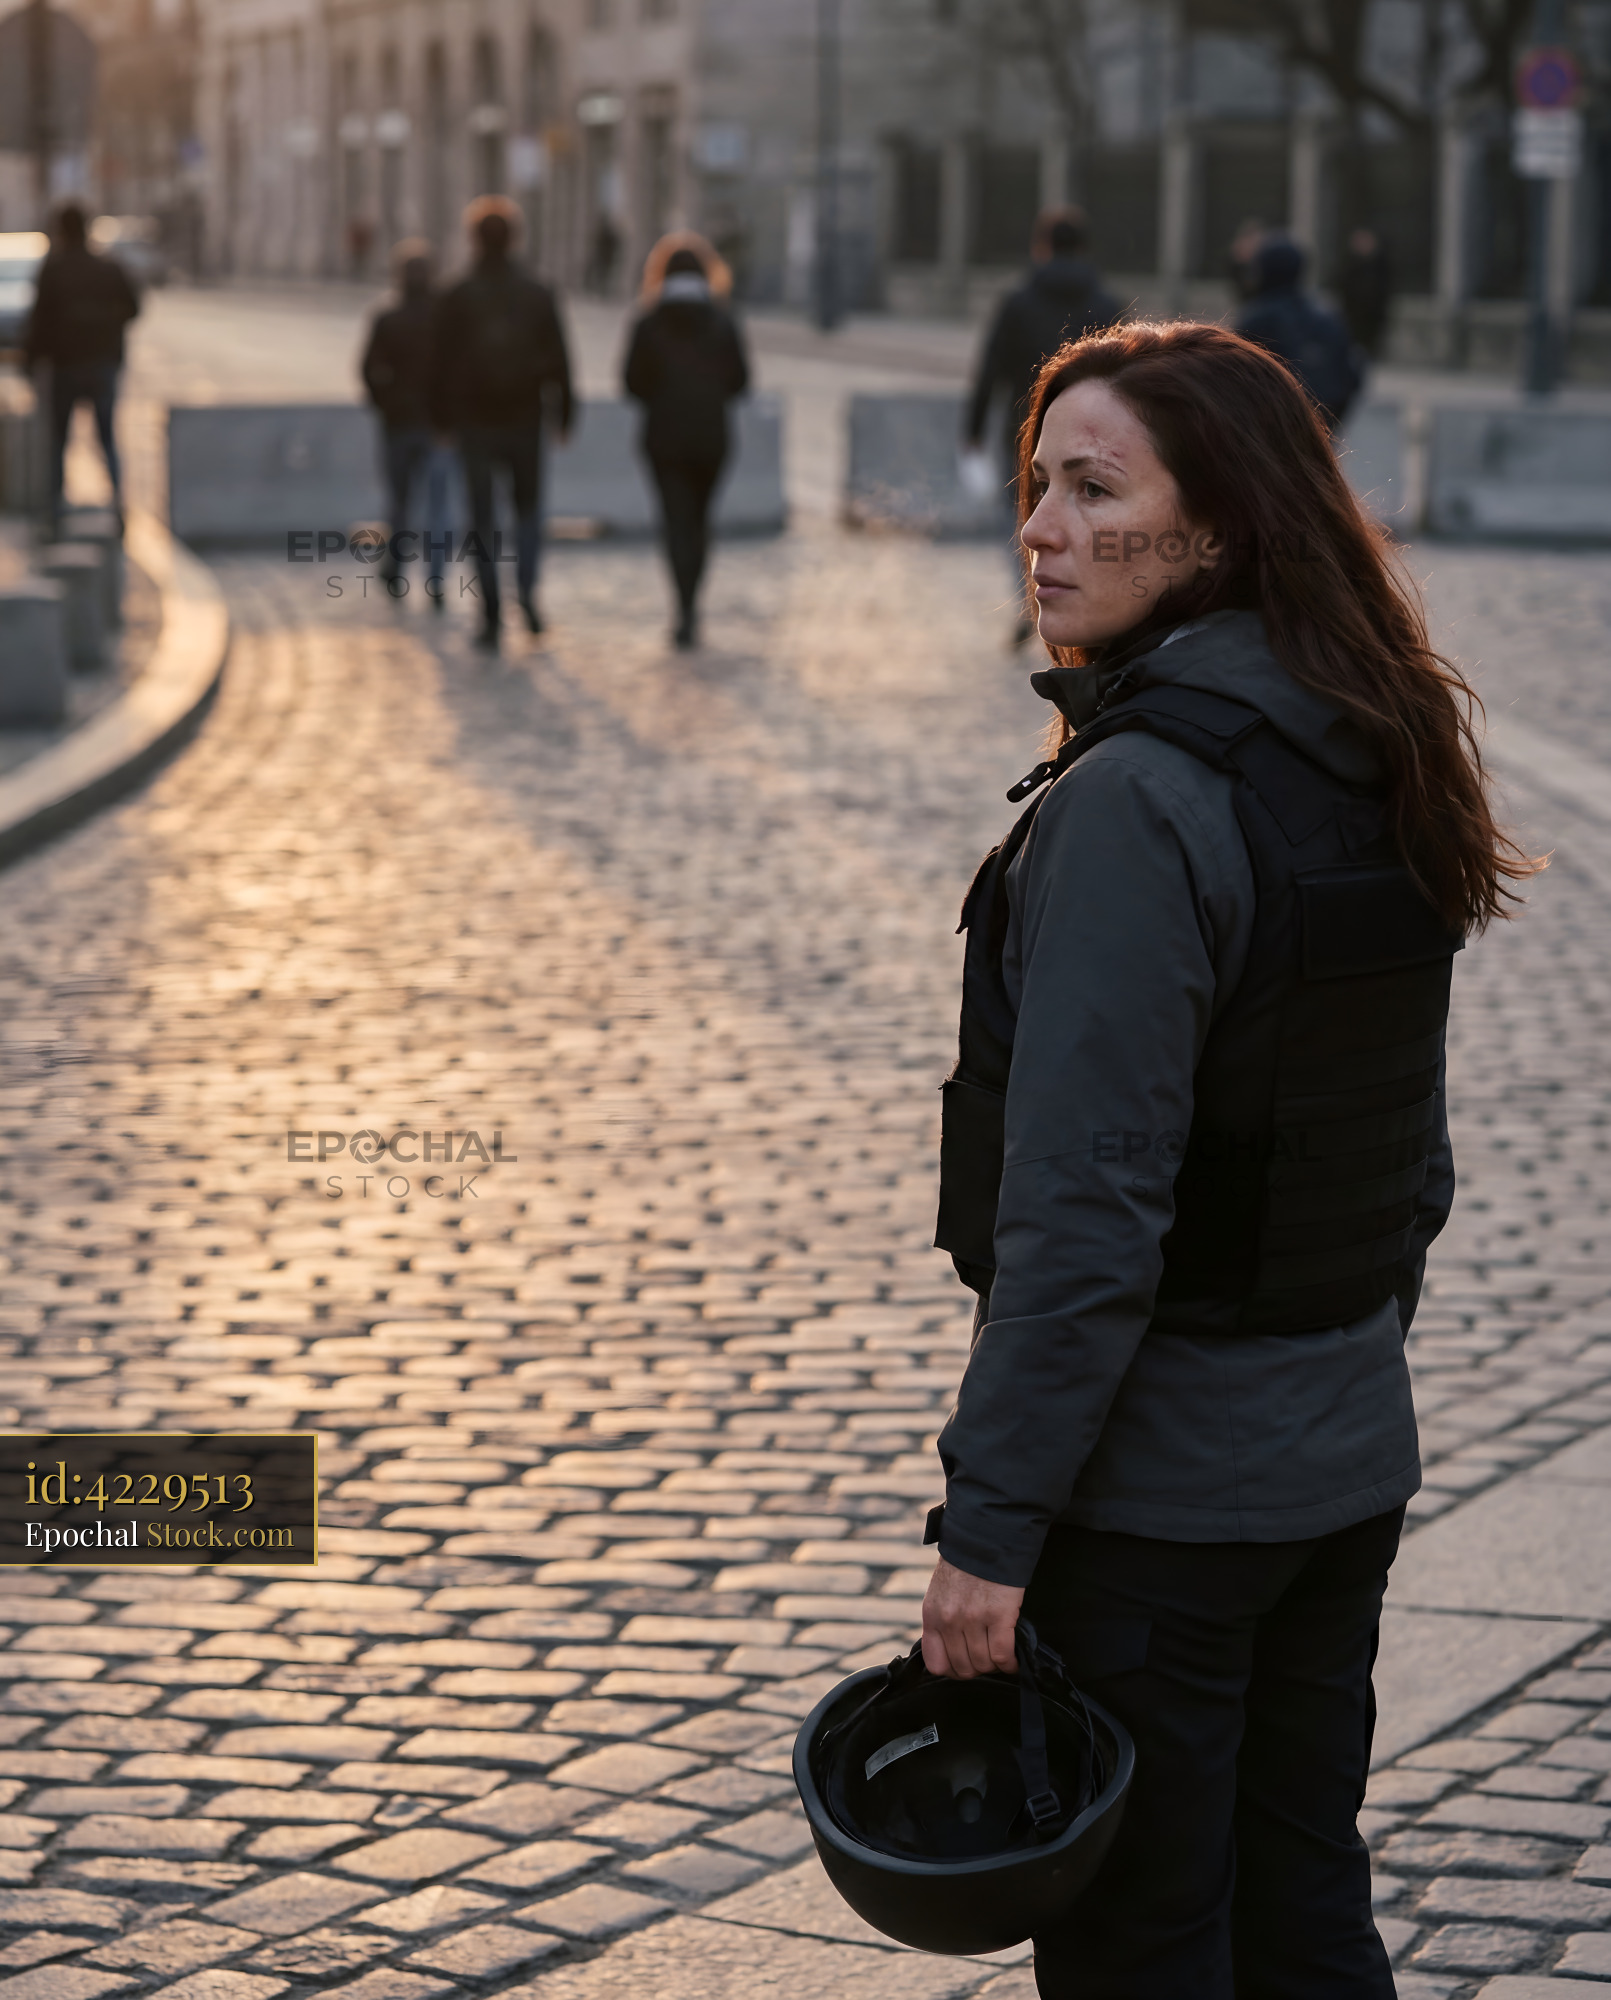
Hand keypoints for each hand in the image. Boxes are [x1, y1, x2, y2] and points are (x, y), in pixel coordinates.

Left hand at [922, 1556, 1023, 1679]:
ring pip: (984, 1664)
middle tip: (987, 1660)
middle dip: (978, 1669)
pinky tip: (1013, 1661)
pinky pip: (1003, 1654)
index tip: (965, 1665)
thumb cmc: (965, 1565)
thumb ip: (943, 1621)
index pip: (936, 1664)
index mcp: (932, 1615)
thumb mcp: (941, 1593)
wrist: (985, 1538)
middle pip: (964, 1668)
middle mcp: (949, 1620)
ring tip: (1002, 1658)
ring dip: (995, 1666)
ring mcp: (973, 1619)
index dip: (953, 1671)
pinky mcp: (999, 1615)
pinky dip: (1010, 1664)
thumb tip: (952, 1649)